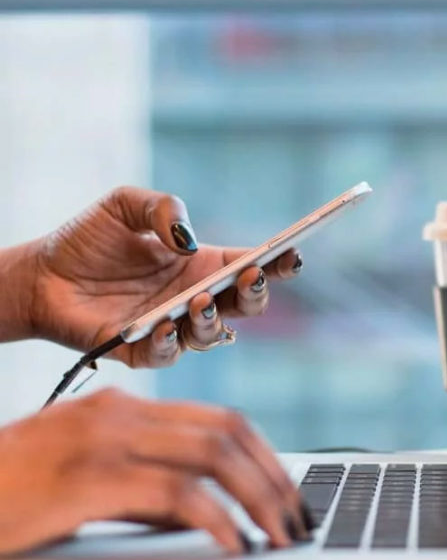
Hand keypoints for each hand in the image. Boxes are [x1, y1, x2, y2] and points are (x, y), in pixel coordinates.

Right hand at [0, 387, 309, 555]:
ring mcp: (105, 440)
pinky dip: (216, 519)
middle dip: (274, 477)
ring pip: (212, 455)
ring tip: (280, 535)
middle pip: (227, 431)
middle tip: (297, 518)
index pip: (219, 418)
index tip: (288, 492)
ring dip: (259, 497)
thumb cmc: (11, 493)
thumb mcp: (88, 480)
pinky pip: (175, 493)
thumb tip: (208, 515)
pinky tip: (232, 543)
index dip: (265, 455)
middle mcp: (120, 413)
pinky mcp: (88, 478)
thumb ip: (146, 489)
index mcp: (123, 408)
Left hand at [29, 186, 302, 366]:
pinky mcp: (141, 351)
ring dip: (213, 320)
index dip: (277, 262)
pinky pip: (167, 355)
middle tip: (252, 276)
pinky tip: (165, 324)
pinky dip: (172, 343)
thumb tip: (188, 240)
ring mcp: (171, 327)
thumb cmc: (87, 240)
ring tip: (200, 300)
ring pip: (212, 335)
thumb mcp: (125, 204)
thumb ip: (163, 208)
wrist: (39, 274)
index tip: (293, 253)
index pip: (251, 265)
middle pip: (245, 305)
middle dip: (257, 294)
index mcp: (201, 264)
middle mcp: (194, 298)